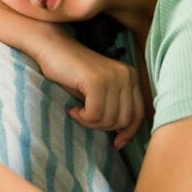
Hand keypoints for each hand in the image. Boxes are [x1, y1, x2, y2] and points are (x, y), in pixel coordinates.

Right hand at [32, 30, 145, 148]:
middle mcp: (127, 75)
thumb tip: (122, 141)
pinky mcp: (97, 80)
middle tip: (85, 118)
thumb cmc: (73, 74)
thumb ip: (115, 108)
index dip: (128, 133)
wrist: (53, 48)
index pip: (139, 114)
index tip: (115, 143)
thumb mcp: (101, 93)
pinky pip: (95, 114)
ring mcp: (113, 77)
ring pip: (109, 119)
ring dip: (90, 122)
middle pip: (124, 121)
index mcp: (131, 78)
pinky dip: (82, 117)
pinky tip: (72, 109)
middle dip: (103, 127)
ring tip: (78, 112)